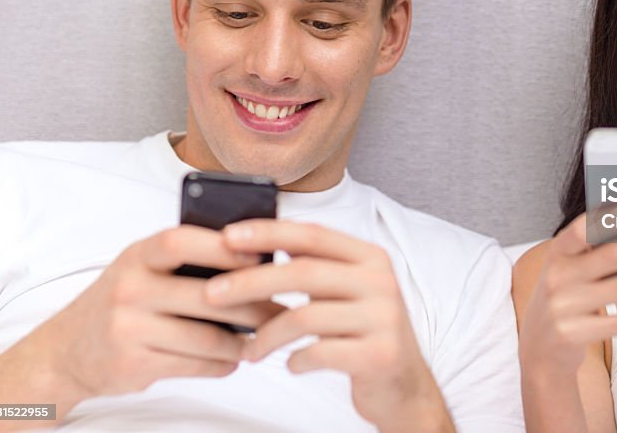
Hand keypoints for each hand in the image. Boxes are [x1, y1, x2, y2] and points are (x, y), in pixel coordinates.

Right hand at [41, 225, 283, 398]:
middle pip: (207, 296)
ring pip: (206, 337)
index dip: (224, 248)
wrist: (67, 349)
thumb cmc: (125, 299)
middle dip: (254, 306)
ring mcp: (128, 329)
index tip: (263, 256)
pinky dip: (222, 364)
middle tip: (283, 311)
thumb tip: (260, 259)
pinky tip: (235, 359)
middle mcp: (129, 288)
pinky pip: (194, 365)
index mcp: (138, 255)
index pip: (182, 241)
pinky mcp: (132, 365)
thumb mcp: (145, 267)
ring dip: (243, 342)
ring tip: (265, 340)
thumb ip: (188, 259)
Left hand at [206, 220, 453, 432]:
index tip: (228, 237)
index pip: (313, 235)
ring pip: (305, 315)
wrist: (405, 385)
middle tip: (211, 294)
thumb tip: (250, 251)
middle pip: (302, 271)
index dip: (269, 232)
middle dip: (250, 281)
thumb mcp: (347, 293)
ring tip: (249, 350)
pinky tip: (291, 365)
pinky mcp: (379, 354)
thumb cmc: (363, 334)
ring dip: (267, 335)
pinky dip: (296, 361)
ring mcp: (383, 317)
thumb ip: (315, 270)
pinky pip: (319, 352)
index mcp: (371, 258)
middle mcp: (380, 281)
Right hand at [519, 213, 616, 378]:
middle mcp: (558, 277)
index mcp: (557, 254)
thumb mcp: (567, 268)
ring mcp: (565, 307)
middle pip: (612, 256)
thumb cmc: (565, 296)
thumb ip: (590, 247)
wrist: (539, 348)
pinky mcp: (576, 334)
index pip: (583, 228)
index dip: (614, 215)